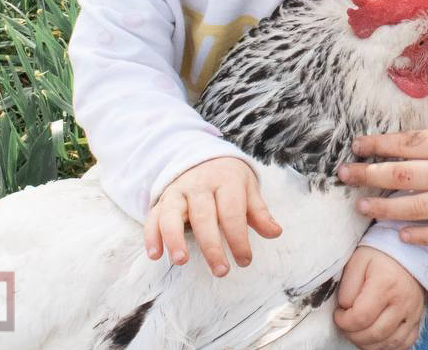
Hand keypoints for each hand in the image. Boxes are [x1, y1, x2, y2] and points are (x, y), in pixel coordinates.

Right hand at [143, 157, 281, 276]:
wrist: (203, 157)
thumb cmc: (229, 180)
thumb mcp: (248, 189)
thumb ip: (259, 212)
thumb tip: (275, 232)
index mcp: (225, 182)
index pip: (232, 212)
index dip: (238, 238)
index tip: (244, 260)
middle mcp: (199, 186)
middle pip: (204, 216)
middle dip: (211, 245)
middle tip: (221, 271)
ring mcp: (178, 192)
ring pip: (172, 214)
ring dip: (174, 238)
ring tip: (180, 261)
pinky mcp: (162, 200)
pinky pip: (153, 216)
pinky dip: (151, 235)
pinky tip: (155, 254)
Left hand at [333, 246, 424, 349]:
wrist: (408, 252)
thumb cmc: (380, 255)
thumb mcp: (357, 260)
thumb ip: (347, 286)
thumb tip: (345, 309)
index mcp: (386, 283)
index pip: (360, 317)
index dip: (343, 321)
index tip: (338, 313)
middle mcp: (402, 301)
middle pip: (374, 335)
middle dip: (352, 335)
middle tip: (345, 324)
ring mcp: (413, 313)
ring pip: (389, 344)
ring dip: (368, 344)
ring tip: (358, 331)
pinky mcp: (418, 319)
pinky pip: (404, 344)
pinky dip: (387, 346)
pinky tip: (375, 337)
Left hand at [337, 113, 427, 244]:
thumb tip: (414, 134)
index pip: (406, 144)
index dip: (377, 145)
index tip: (356, 146)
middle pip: (402, 175)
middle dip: (368, 175)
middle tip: (343, 175)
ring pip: (417, 208)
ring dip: (384, 209)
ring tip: (361, 207)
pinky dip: (421, 236)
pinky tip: (401, 235)